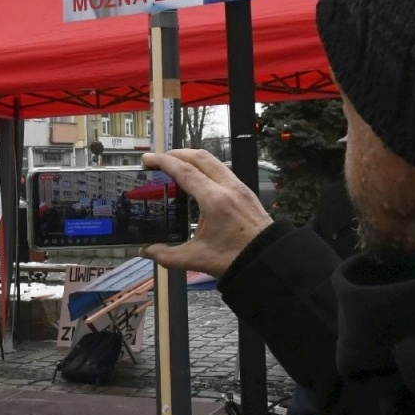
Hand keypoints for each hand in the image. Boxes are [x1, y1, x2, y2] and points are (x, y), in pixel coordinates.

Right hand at [139, 149, 273, 278]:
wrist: (268, 260)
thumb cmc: (234, 258)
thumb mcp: (197, 258)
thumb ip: (167, 255)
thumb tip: (146, 252)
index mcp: (214, 200)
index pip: (185, 171)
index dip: (164, 162)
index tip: (148, 159)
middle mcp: (227, 187)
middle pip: (200, 158)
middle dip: (177, 153)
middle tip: (160, 159)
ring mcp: (239, 187)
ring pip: (214, 161)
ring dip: (193, 158)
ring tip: (177, 164)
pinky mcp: (246, 192)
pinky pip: (223, 170)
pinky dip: (206, 167)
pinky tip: (199, 178)